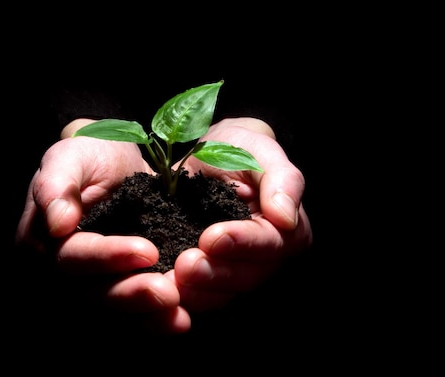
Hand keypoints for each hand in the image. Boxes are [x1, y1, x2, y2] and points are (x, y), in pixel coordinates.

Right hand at [15, 119, 191, 333]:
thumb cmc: (90, 156)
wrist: (118, 167)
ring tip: (179, 316)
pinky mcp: (117, 291)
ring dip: (146, 317)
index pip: (72, 257)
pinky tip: (182, 321)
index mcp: (41, 241)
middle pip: (92, 294)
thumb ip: (58, 183)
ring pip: (113, 313)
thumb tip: (57, 223)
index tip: (148, 250)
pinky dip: (156, 322)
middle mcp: (61, 273)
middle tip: (169, 293)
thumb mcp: (70, 155)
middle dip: (131, 295)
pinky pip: (133, 317)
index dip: (108, 257)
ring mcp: (89, 287)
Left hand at [169, 117, 312, 311]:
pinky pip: (194, 295)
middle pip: (245, 276)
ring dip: (195, 291)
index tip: (212, 238)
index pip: (271, 244)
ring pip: (220, 293)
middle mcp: (263, 259)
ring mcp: (232, 272)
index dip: (243, 243)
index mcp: (287, 231)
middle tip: (185, 265)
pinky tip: (157, 286)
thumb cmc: (238, 149)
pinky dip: (178, 294)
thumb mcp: (260, 149)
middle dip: (215, 273)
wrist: (202, 158)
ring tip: (169, 279)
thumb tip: (285, 217)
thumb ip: (281, 178)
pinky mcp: (204, 277)